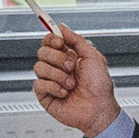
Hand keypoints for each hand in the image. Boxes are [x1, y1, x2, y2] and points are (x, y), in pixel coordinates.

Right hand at [32, 22, 119, 136]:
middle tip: (71, 67)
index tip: (60, 43)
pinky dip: (53, 87)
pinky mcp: (45, 95)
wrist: (98, 110)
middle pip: (42, 52)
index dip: (52, 39)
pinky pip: (39, 84)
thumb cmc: (99, 87)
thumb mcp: (93, 57)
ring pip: (39, 67)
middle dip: (57, 58)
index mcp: (68, 57)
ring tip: (71, 84)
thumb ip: (76, 40)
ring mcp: (50, 81)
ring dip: (58, 75)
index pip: (50, 42)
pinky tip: (64, 93)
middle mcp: (58, 67)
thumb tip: (62, 27)